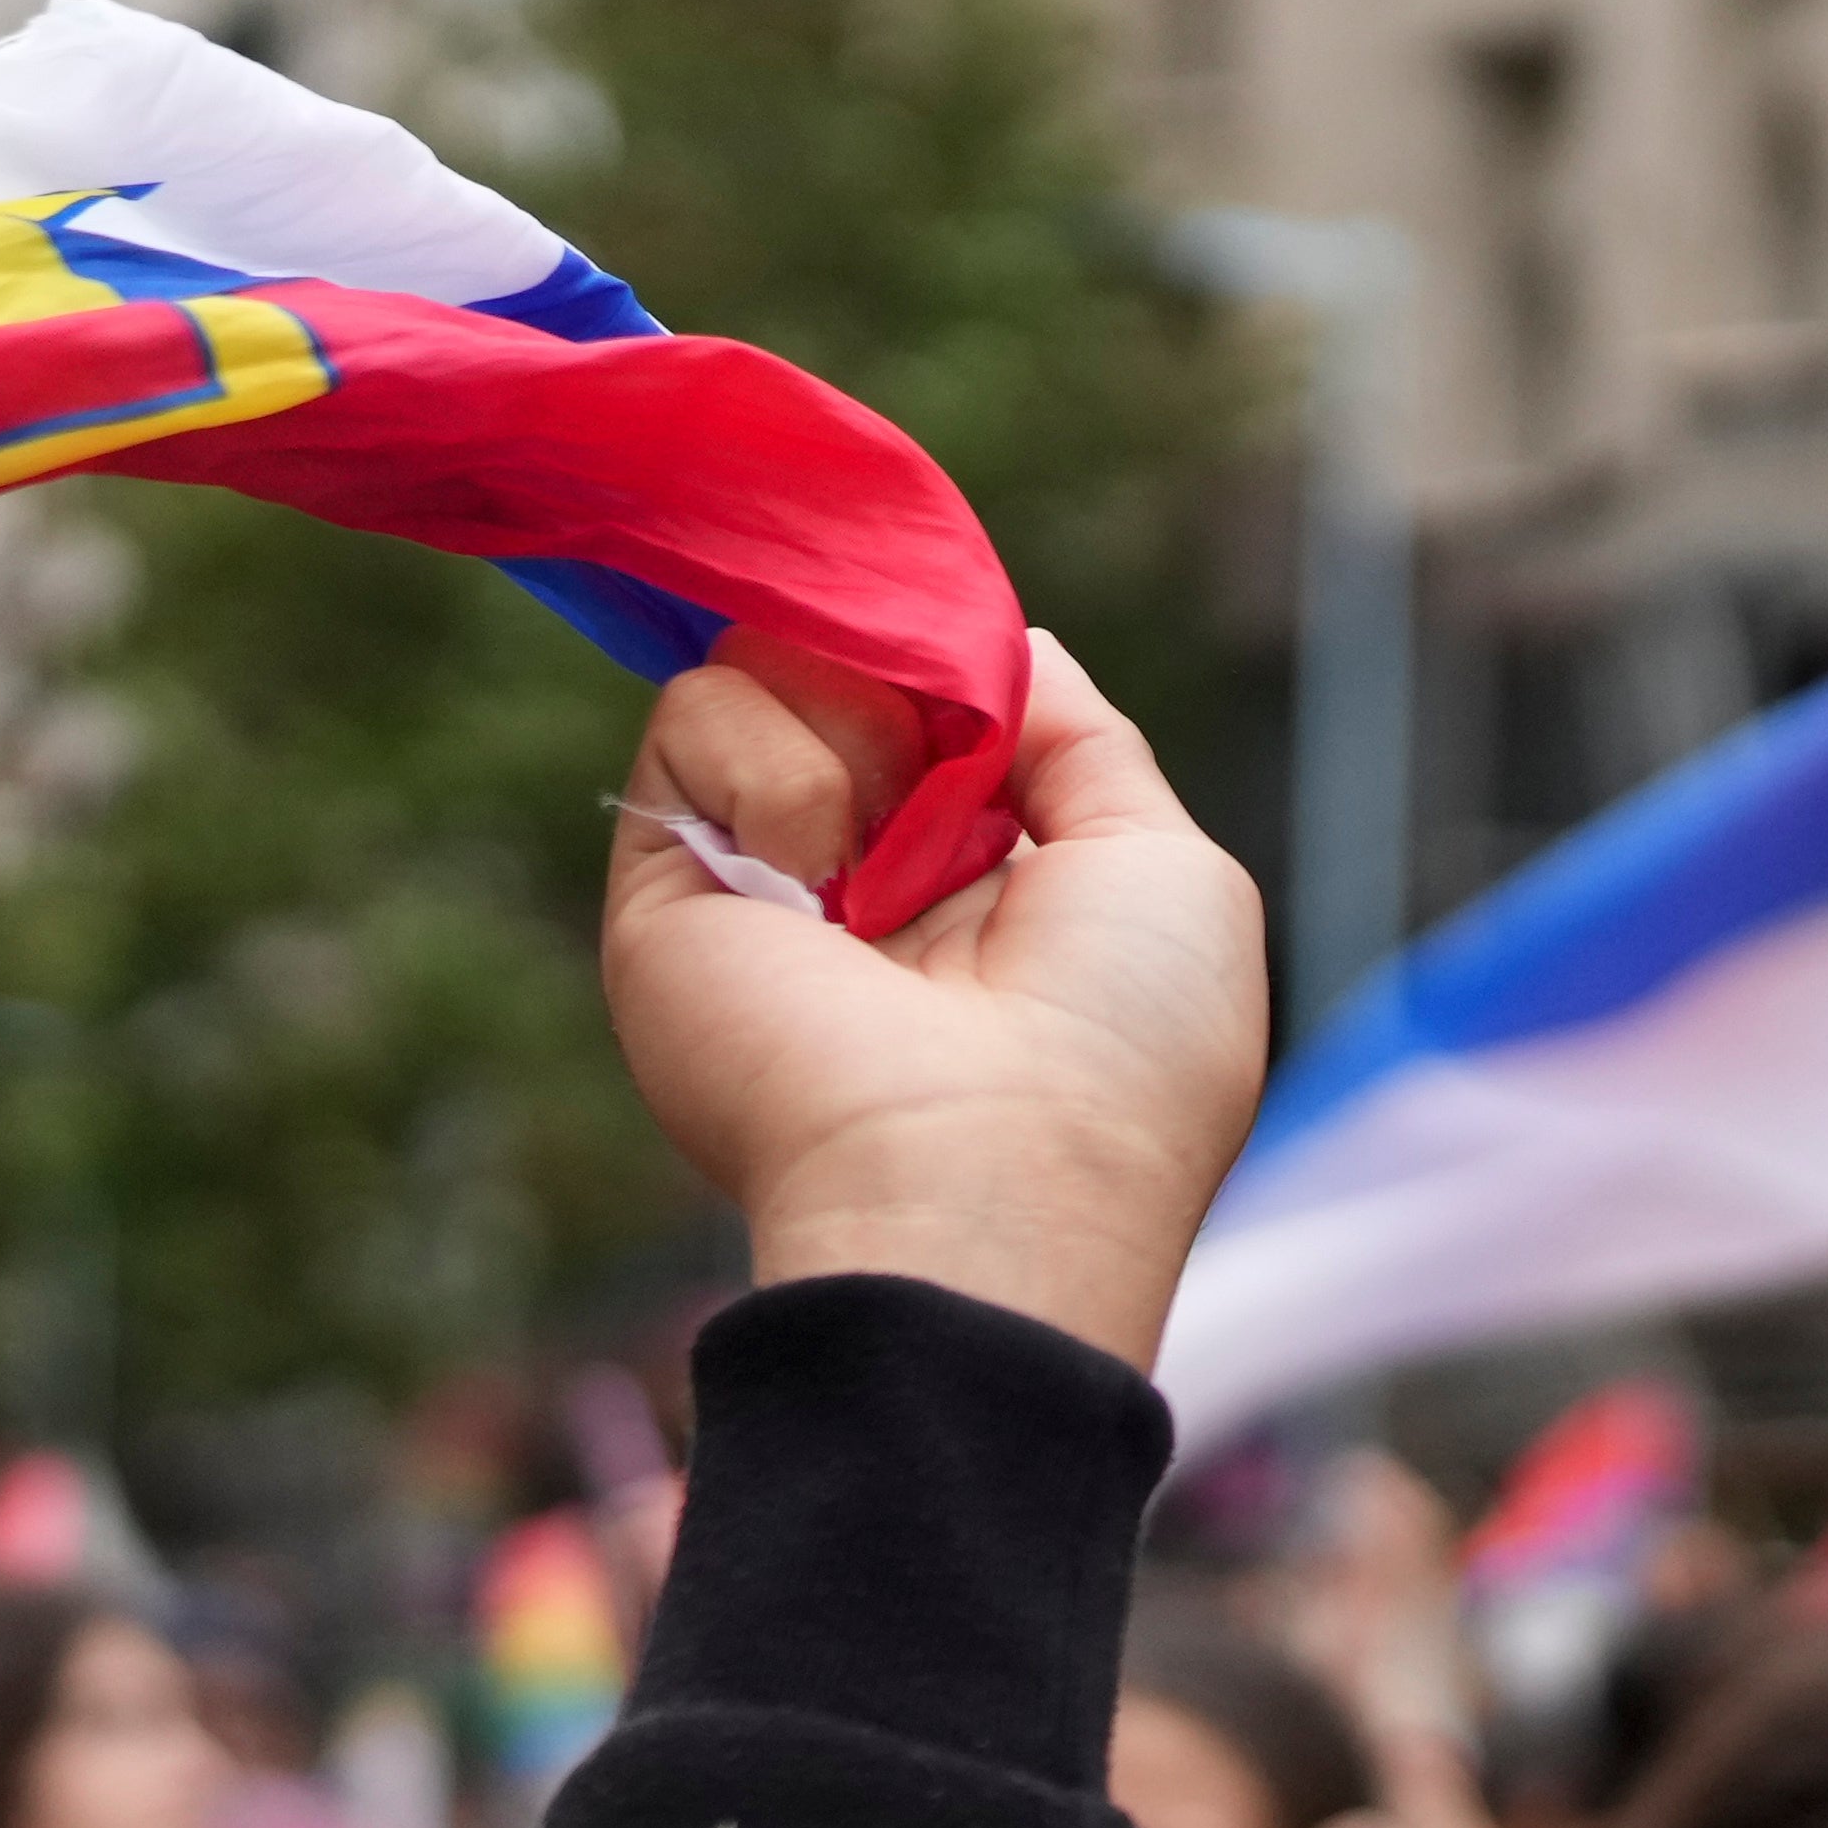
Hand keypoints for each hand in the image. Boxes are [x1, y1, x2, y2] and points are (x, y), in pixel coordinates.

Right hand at [601, 631, 1271, 1370]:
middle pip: (851, 652)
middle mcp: (862, 860)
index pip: (939, 686)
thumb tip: (997, 641)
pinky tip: (814, 883)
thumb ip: (1080, 739)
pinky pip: (697, 710)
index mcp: (982, 866)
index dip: (960, 661)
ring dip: (858, 741)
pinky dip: (779, 778)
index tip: (984, 685)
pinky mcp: (666, 873)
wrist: (981, 1186)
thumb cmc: (1113, 1052)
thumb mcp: (1161, 867)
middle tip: (949, 802)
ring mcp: (759, 863)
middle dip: (912, 687)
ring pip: (772, 658)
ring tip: (882, 877)